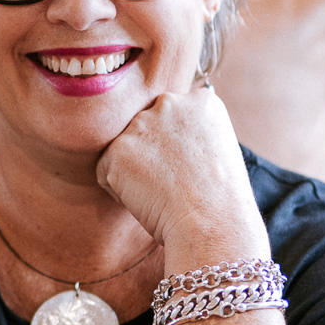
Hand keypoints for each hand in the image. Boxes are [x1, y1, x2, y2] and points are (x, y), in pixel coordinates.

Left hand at [93, 87, 268, 271]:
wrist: (212, 223)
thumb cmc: (218, 199)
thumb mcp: (215, 150)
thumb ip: (189, 133)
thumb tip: (160, 140)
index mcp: (201, 101)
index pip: (170, 117)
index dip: (177, 148)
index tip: (192, 168)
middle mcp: (169, 103)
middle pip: (144, 128)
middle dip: (152, 154)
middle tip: (175, 182)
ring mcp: (142, 123)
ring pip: (124, 150)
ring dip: (135, 171)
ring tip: (163, 191)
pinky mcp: (118, 148)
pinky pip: (106, 172)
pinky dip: (119, 191)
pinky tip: (147, 199)